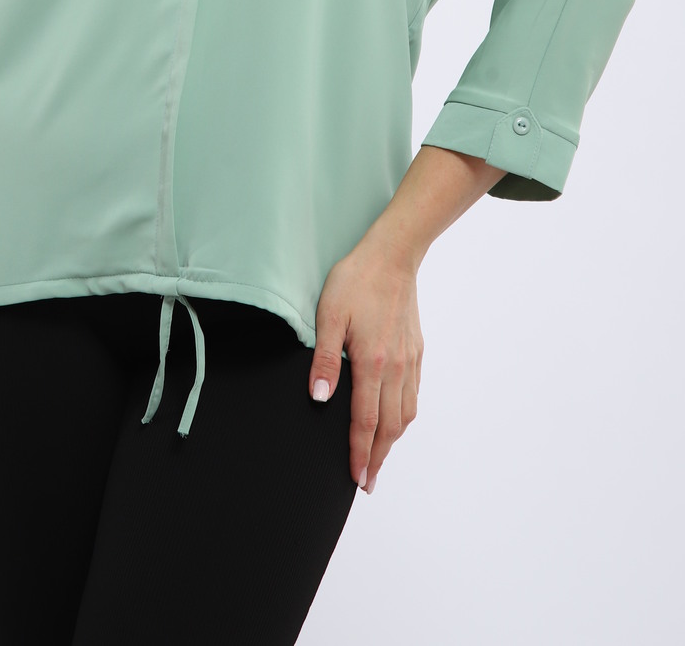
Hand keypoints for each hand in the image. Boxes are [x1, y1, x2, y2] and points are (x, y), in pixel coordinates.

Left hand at [308, 234, 423, 492]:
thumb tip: (319, 399)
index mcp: (372, 363)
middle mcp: (396, 368)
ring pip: (405, 414)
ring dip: (392, 441)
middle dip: (377, 457)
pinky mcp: (417, 350)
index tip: (356, 479)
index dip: (359, 454)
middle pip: (390, 427)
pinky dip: (405, 416)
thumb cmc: (356, 280)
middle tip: (367, 482)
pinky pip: (413, 394)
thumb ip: (325, 359)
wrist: (393, 254)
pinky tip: (396, 419)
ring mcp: (410, 360)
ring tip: (378, 457)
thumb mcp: (329, 314)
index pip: (365, 421)